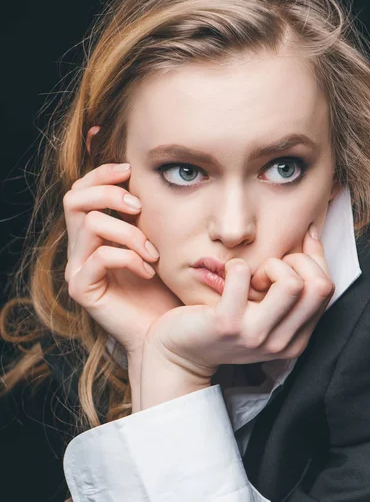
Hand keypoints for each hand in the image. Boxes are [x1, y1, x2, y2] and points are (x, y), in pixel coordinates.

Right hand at [63, 162, 182, 359]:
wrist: (162, 331)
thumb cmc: (164, 288)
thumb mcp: (157, 242)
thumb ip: (145, 216)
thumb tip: (151, 178)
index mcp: (94, 234)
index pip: (82, 190)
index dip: (102, 173)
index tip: (131, 170)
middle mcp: (80, 248)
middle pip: (74, 199)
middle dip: (109, 193)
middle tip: (139, 206)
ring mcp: (78, 268)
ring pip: (90, 223)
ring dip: (128, 232)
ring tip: (153, 252)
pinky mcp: (82, 288)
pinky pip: (100, 257)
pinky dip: (129, 257)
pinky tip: (149, 271)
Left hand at [140, 227, 334, 402]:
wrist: (179, 355)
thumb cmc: (223, 324)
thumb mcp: (265, 312)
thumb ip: (291, 284)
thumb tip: (311, 233)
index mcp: (296, 340)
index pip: (327, 288)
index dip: (313, 258)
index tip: (293, 248)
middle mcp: (281, 343)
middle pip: (319, 285)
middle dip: (297, 263)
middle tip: (267, 270)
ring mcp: (255, 335)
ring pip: (291, 283)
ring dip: (270, 266)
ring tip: (249, 276)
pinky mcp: (227, 323)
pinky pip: (243, 273)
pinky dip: (236, 264)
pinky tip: (226, 274)